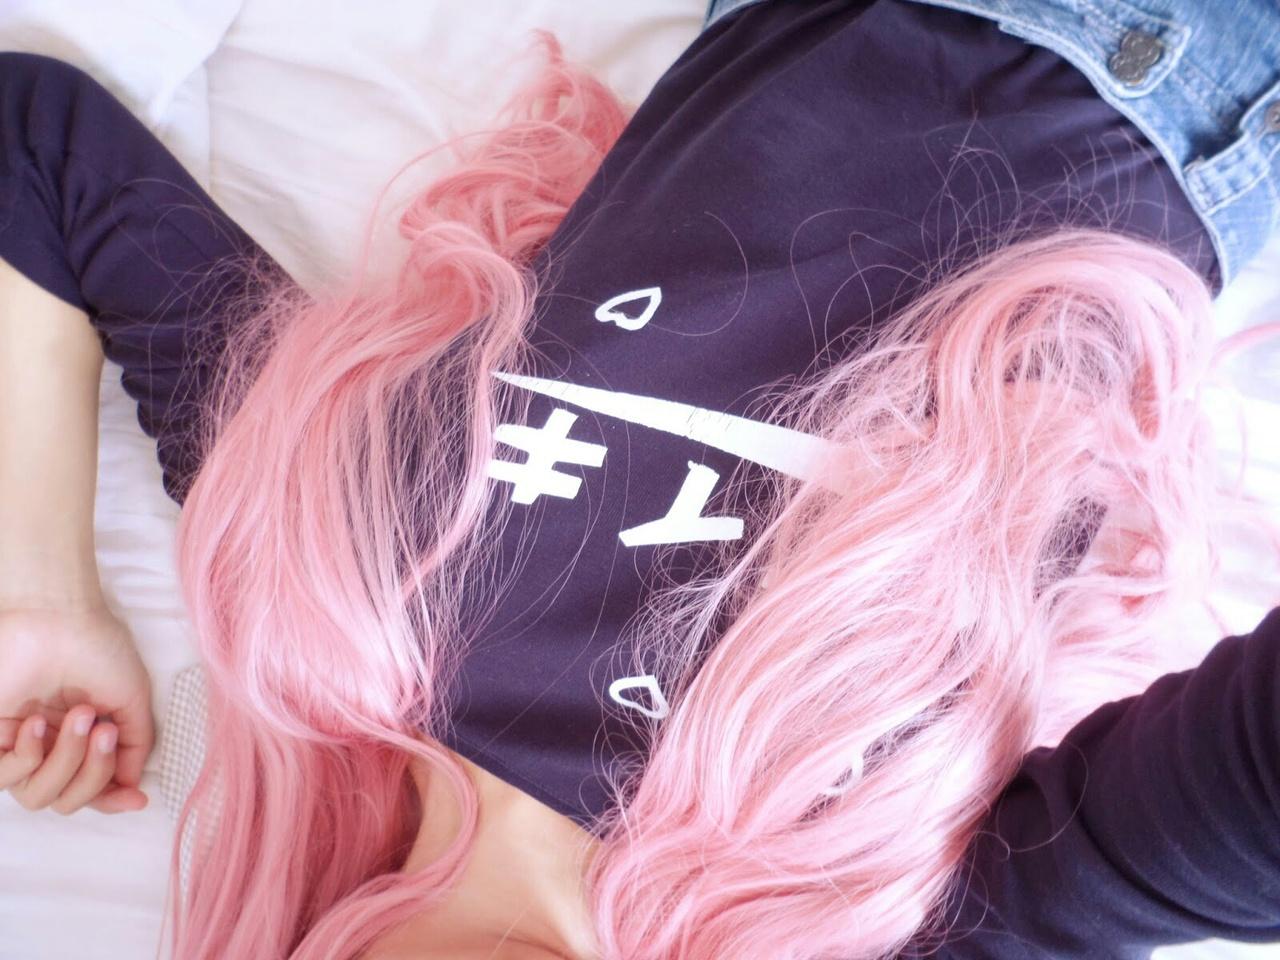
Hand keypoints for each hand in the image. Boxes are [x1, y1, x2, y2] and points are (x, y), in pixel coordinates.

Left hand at [0, 604, 152, 813]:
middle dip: (93, 773)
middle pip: (67, 800)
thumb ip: (137, 742)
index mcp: (84, 739)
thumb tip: (130, 782)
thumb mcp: (132, 697)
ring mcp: (22, 743)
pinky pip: (6, 777)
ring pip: (38, 796)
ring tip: (79, 717)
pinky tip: (39, 722)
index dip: (113, 800)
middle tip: (103, 730)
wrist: (59, 618)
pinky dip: (28, 757)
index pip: (93, 788)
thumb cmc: (98, 648)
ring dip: (66, 761)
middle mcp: (52, 746)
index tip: (137, 799)